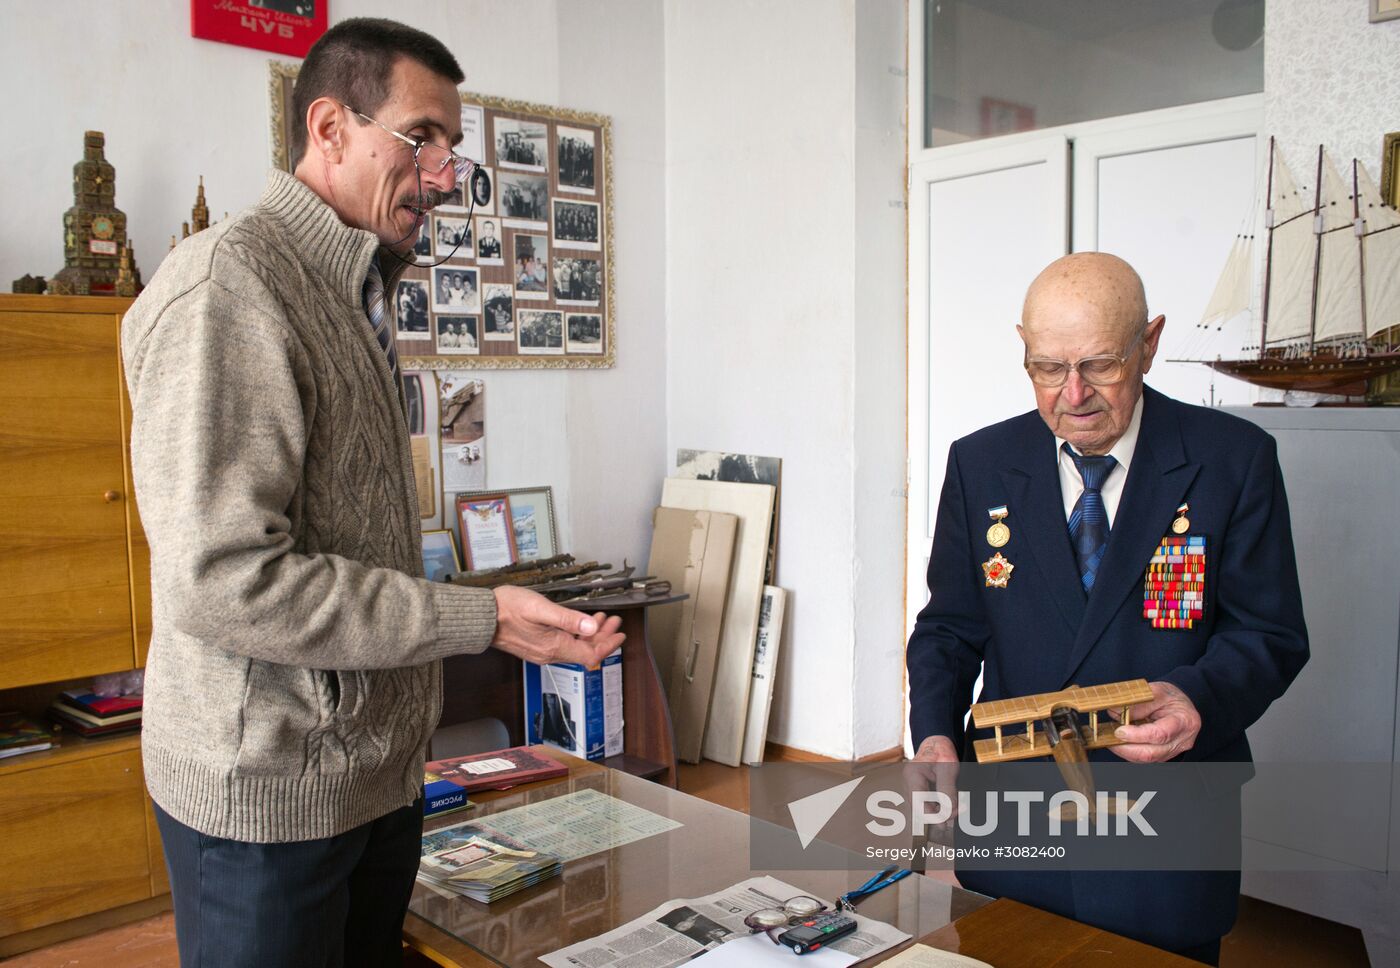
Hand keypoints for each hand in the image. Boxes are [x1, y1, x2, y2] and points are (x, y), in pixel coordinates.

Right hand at [491, 585, 624, 667]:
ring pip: (575, 648)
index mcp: (554, 647)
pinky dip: (576, 635)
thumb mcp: (542, 609)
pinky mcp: (536, 646)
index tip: (620, 634)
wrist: (481, 617)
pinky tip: (578, 624)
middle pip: (584, 652)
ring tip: (601, 619)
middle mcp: (549, 654)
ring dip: (591, 634)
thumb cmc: (507, 609)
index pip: (590, 654)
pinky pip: (563, 645)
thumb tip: (592, 626)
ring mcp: (542, 651)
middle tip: (615, 622)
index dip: (608, 645)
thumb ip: (568, 619)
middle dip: (603, 637)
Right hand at [903, 735, 960, 824]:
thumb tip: (950, 809)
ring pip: (923, 810)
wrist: (938, 743)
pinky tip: (950, 809)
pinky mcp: (920, 792)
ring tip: (955, 814)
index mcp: (912, 776)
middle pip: (919, 810)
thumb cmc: (941, 750)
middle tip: (955, 817)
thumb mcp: (948, 767)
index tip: (950, 817)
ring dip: (939, 814)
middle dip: (938, 816)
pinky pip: (928, 805)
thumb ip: (947, 788)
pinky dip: (939, 809)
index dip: (933, 814)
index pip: (918, 803)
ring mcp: (913, 789)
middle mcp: (909, 784)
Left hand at [1109, 680, 1200, 762]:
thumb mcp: (1156, 691)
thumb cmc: (1171, 697)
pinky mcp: (1164, 755)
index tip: (1119, 731)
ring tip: (1110, 740)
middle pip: (1152, 753)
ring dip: (1125, 751)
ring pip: (1146, 759)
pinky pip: (1144, 758)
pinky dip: (1129, 752)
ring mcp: (1173, 750)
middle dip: (1126, 748)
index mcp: (1184, 721)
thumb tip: (1114, 711)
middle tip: (1108, 738)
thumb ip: (1137, 703)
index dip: (1137, 735)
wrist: (1181, 705)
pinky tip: (1119, 743)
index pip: (1161, 734)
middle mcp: (1182, 740)